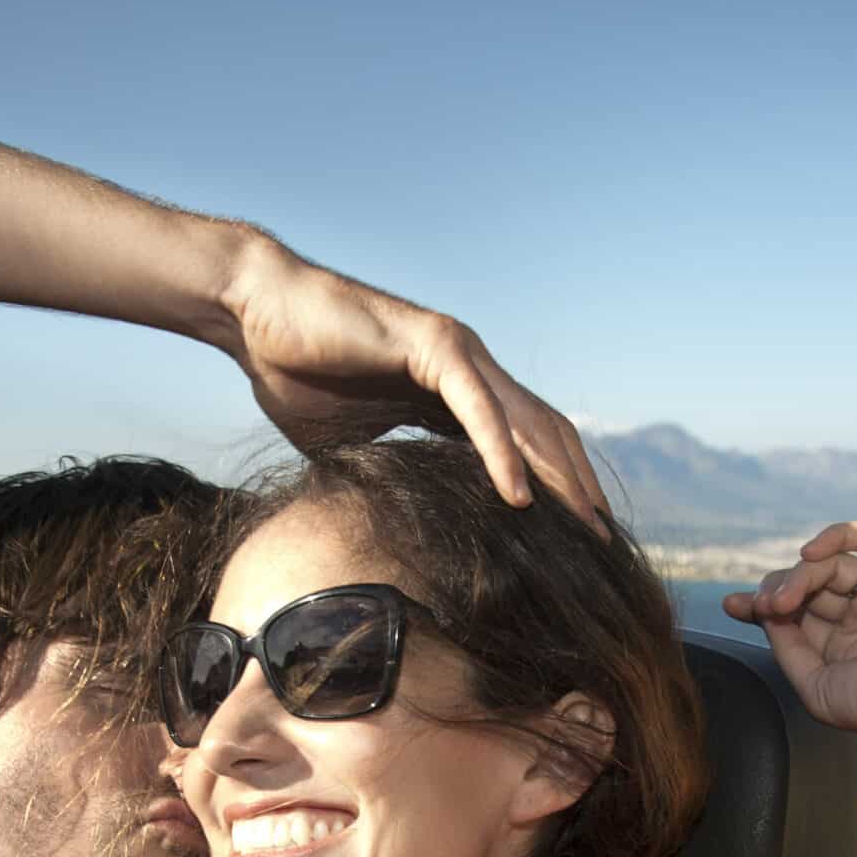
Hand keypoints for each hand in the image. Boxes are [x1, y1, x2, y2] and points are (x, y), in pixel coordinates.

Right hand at [222, 241, 610, 531]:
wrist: (253, 313)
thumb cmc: (291, 371)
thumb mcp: (348, 442)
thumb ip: (383, 470)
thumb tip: (384, 524)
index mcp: (455, 393)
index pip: (525, 444)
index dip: (556, 489)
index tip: (577, 541)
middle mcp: (470, 368)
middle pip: (545, 433)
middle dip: (578, 488)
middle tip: (603, 543)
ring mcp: (456, 352)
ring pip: (526, 420)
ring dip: (557, 477)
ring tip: (582, 526)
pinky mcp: (432, 346)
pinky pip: (477, 408)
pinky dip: (501, 452)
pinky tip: (517, 497)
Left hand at [723, 521, 856, 750]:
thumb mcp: (817, 687)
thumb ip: (788, 648)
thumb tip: (765, 613)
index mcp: (845, 647)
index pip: (796, 614)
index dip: (762, 605)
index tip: (732, 605)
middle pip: (808, 585)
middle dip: (777, 590)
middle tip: (764, 606)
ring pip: (831, 563)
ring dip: (800, 573)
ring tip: (784, 598)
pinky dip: (836, 536)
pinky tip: (808, 552)